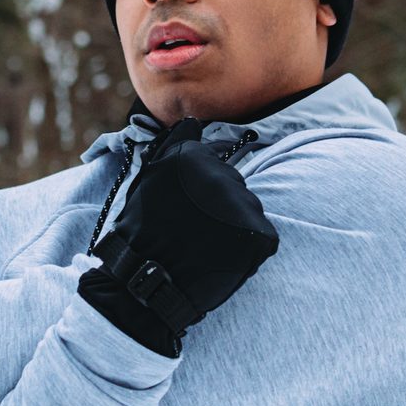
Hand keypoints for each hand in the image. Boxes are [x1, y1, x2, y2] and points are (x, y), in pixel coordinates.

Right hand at [79, 119, 280, 356]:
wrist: (147, 282)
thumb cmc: (143, 231)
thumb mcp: (149, 178)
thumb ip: (174, 146)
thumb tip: (193, 122)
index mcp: (194, 159)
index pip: (216, 163)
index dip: (202, 188)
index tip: (187, 208)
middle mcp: (222, 177)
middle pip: (234, 187)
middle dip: (220, 206)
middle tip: (194, 231)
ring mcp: (243, 207)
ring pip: (248, 210)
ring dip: (234, 227)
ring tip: (206, 246)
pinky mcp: (260, 236)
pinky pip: (262, 236)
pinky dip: (247, 248)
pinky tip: (221, 258)